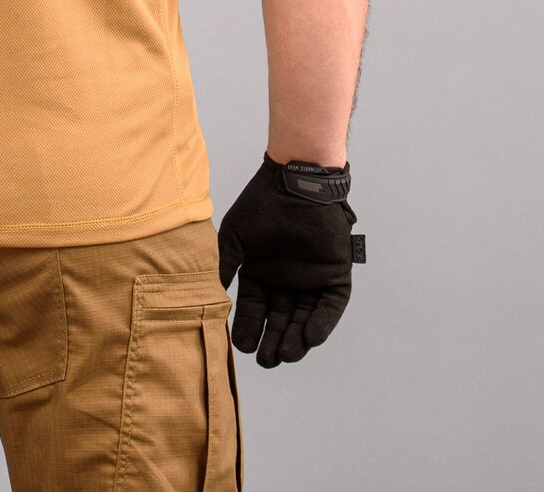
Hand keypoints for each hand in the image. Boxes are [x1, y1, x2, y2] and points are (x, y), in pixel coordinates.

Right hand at [217, 153, 361, 367]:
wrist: (296, 182)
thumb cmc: (262, 205)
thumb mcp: (235, 237)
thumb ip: (225, 266)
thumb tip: (208, 297)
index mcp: (261, 273)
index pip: (255, 310)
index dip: (249, 328)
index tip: (241, 346)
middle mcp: (286, 281)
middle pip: (280, 321)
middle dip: (272, 342)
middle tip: (266, 360)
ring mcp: (311, 280)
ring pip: (304, 319)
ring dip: (296, 339)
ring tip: (286, 356)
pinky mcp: (335, 276)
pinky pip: (330, 307)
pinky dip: (322, 324)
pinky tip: (310, 338)